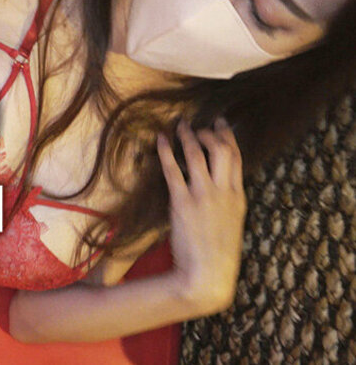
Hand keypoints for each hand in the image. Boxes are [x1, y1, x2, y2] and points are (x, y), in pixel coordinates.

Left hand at [156, 117, 246, 313]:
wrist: (208, 274)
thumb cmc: (219, 254)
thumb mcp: (232, 223)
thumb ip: (227, 201)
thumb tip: (220, 184)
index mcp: (238, 196)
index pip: (236, 157)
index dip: (228, 137)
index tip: (221, 123)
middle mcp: (223, 192)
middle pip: (221, 149)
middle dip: (210, 131)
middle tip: (199, 123)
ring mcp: (203, 196)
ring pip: (197, 154)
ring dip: (187, 136)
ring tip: (179, 125)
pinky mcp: (182, 203)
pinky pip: (173, 170)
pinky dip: (165, 152)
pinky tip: (160, 140)